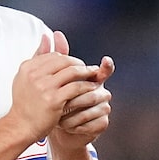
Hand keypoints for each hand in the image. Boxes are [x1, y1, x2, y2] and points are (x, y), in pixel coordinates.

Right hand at [8, 31, 103, 142]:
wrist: (21, 126)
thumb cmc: (25, 103)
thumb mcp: (25, 76)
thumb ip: (37, 56)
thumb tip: (46, 37)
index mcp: (27, 67)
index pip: (53, 55)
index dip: (68, 59)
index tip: (76, 65)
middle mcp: (34, 75)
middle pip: (64, 60)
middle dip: (79, 63)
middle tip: (88, 69)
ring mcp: (44, 87)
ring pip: (72, 72)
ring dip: (86, 73)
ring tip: (93, 76)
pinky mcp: (54, 99)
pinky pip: (76, 87)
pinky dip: (86, 86)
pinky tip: (91, 88)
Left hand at [50, 34, 113, 150]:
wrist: (56, 126)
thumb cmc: (55, 100)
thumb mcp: (51, 78)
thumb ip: (54, 57)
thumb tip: (54, 33)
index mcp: (91, 80)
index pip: (103, 71)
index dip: (106, 66)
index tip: (106, 59)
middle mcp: (101, 92)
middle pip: (91, 91)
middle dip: (71, 98)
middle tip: (56, 102)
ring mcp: (104, 108)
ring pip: (89, 109)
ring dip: (71, 114)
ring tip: (56, 116)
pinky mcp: (101, 124)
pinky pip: (89, 123)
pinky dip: (74, 125)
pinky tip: (64, 126)